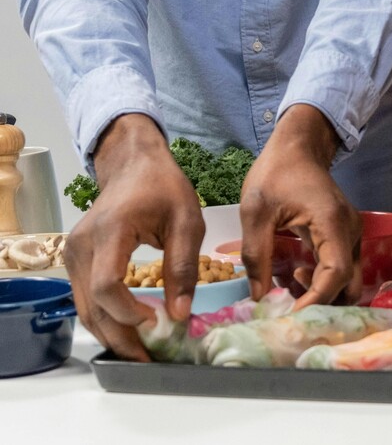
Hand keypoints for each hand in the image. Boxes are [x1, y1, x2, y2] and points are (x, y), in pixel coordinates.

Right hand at [64, 114, 203, 360]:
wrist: (134, 165)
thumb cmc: (164, 189)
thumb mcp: (188, 222)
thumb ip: (184, 267)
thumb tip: (180, 314)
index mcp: (111, 231)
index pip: (109, 284)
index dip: (130, 312)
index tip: (158, 323)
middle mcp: (81, 245)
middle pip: (92, 306)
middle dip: (120, 337)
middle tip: (149, 358)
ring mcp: (72, 253)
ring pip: (85, 308)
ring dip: (111, 334)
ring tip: (142, 351)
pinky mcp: (75, 260)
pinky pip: (86, 298)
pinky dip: (106, 318)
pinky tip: (130, 330)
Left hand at [238, 104, 361, 309]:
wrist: (299, 146)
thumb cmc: (276, 173)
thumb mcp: (256, 212)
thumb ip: (256, 256)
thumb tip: (258, 297)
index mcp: (332, 223)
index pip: (335, 274)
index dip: (315, 300)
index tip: (290, 315)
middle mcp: (351, 232)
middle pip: (350, 283)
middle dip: (322, 303)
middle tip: (289, 307)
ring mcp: (353, 234)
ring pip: (348, 279)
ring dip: (322, 292)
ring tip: (288, 285)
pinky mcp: (346, 236)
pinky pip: (341, 268)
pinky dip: (322, 280)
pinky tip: (295, 273)